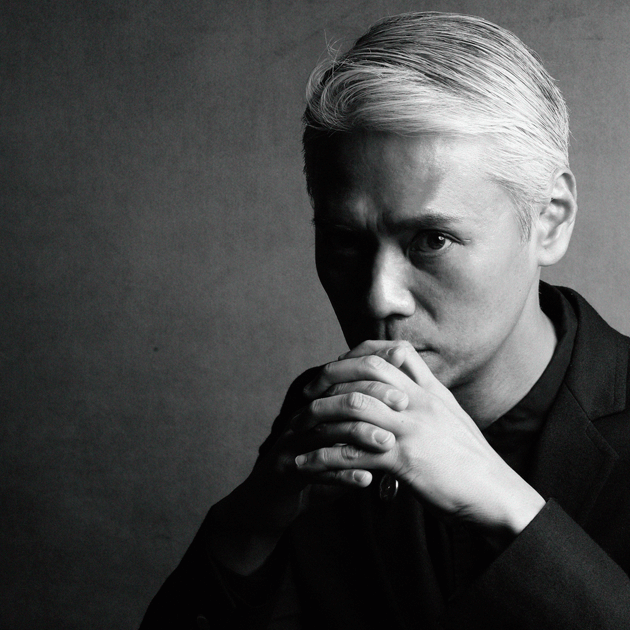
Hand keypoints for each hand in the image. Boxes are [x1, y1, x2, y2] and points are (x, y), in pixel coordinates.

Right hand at [206, 363, 404, 573]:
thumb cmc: (308, 472)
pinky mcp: (283, 472)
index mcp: (315, 411)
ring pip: (325, 432)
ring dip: (358, 434)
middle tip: (402, 403)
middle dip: (370, 397)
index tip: (404, 378)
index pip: (345, 383)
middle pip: (336, 399)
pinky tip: (365, 481)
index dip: (373, 377)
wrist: (264, 504)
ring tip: (387, 441)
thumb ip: (360, 437)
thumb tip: (398, 424)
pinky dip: (340, 476)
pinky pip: (313, 470)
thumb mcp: (335, 449)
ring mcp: (290, 445)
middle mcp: (302, 421)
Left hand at [294, 341, 544, 545]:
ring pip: (353, 408)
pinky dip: (325, 458)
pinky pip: (354, 453)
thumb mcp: (449, 412)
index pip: (386, 355)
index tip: (331, 369)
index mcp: (427, 390)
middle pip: (364, 373)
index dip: (353, 357)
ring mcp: (410, 429)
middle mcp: (417, 402)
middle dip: (328, 379)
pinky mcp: (404, 461)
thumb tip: (403, 371)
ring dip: (320, 417)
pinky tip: (308, 464)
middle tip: (306, 395)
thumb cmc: (470, 456)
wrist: (495, 493)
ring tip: (298, 428)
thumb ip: (424, 388)